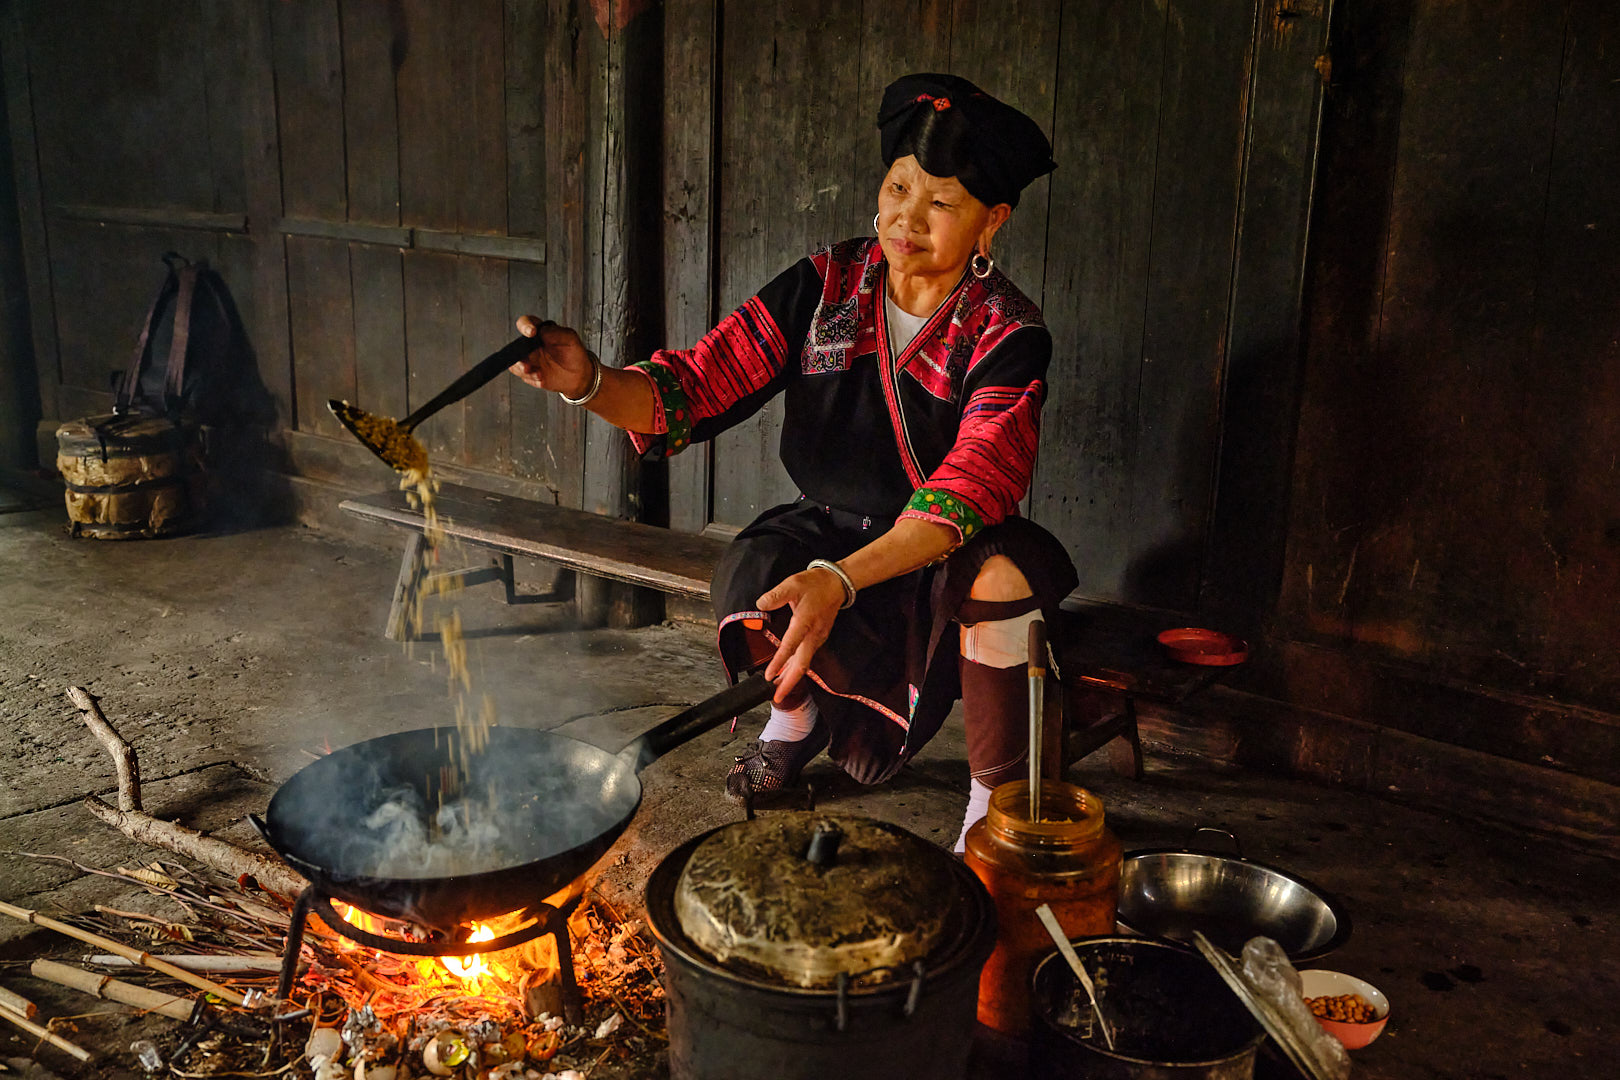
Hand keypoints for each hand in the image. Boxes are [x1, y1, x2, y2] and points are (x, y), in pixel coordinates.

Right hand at [511, 316, 593, 397]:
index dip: (525, 325)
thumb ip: (557, 332)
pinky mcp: (530, 373)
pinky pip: (522, 375)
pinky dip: (530, 377)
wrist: (579, 376)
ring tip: (534, 371)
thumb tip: (542, 330)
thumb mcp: (570, 339)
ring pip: (515, 361)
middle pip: (516, 344)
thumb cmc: (574, 354)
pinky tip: (541, 377)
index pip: (526, 323)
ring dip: (521, 367)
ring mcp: (530, 360)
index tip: (531, 332)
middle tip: (528, 358)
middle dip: (517, 352)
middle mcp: (532, 345)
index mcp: (540, 332)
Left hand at [757, 566, 846, 702]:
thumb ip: (776, 595)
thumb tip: (760, 605)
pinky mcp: (819, 638)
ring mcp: (818, 638)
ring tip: (779, 690)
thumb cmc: (814, 584)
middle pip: (802, 665)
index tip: (769, 676)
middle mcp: (813, 635)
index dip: (780, 662)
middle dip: (790, 683)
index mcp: (805, 622)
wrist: (837, 584)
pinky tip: (788, 673)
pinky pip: (807, 657)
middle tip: (777, 698)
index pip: (790, 646)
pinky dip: (797, 668)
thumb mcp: (793, 584)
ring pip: (804, 663)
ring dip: (792, 677)